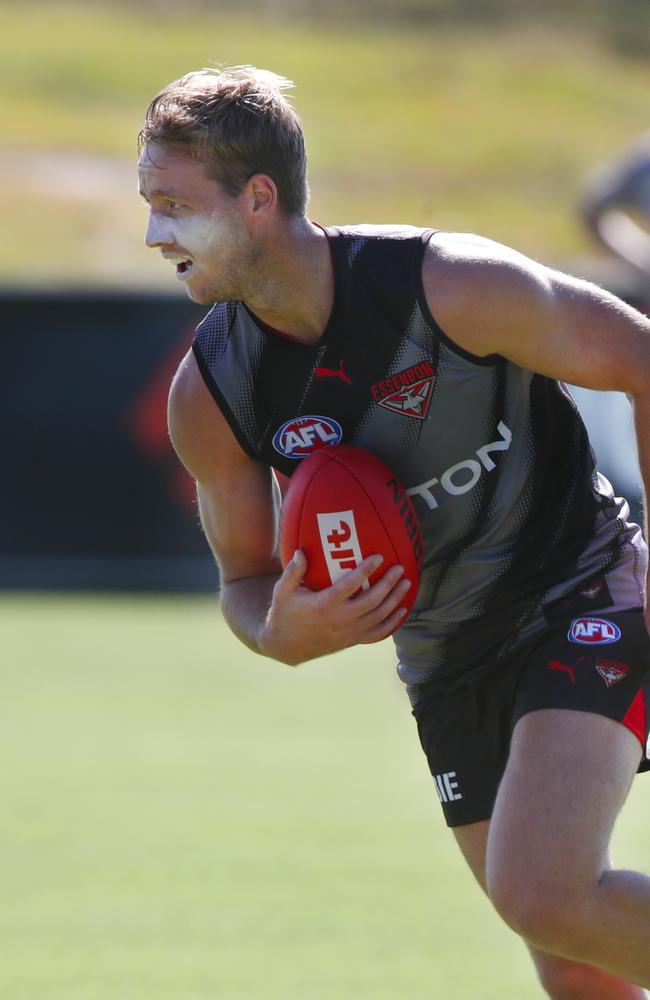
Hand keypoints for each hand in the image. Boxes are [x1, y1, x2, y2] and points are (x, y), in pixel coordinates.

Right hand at [259, 550, 411, 664]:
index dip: (365, 571)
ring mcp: (348, 633)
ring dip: (395, 600)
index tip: (379, 557)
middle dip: (389, 584)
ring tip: (406, 583)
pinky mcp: (352, 641)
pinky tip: (402, 610)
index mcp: (323, 606)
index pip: (349, 586)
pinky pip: (377, 634)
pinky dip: (392, 623)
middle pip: (371, 602)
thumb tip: (301, 552)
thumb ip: (293, 572)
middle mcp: (339, 620)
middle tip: (399, 569)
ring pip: (378, 617)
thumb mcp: (282, 592)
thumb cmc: (284, 613)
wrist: (287, 646)